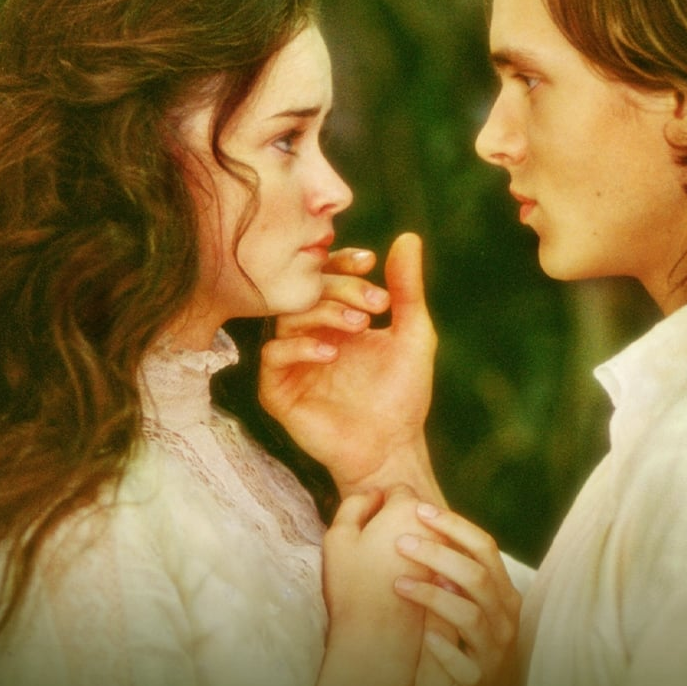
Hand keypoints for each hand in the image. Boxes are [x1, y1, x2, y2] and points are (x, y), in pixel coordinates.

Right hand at [258, 233, 437, 491]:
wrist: (392, 447)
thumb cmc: (404, 395)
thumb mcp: (413, 334)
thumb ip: (408, 289)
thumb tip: (407, 237)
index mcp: (335, 318)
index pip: (324, 277)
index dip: (341, 263)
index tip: (369, 262)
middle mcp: (308, 335)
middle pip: (305, 293)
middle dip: (339, 289)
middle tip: (374, 302)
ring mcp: (290, 363)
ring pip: (286, 319)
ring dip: (322, 314)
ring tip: (358, 327)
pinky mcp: (277, 391)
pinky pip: (273, 357)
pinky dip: (299, 347)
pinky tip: (330, 353)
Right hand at [321, 485, 437, 683]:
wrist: (379, 638)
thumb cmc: (352, 586)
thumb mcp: (338, 536)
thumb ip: (355, 505)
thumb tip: (376, 494)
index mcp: (408, 509)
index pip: (398, 489)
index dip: (381, 501)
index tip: (369, 518)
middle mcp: (437, 528)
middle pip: (422, 512)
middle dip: (405, 520)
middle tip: (379, 541)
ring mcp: (451, 555)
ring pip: (436, 537)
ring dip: (421, 544)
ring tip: (392, 566)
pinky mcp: (456, 580)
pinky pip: (443, 562)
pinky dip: (431, 567)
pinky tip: (408, 585)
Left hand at [391, 503, 521, 685]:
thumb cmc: (466, 642)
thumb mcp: (469, 602)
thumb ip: (453, 571)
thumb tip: (416, 525)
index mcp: (502, 591)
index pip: (486, 547)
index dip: (454, 526)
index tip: (419, 508)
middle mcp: (504, 617)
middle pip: (477, 576)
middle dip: (438, 554)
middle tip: (399, 541)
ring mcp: (495, 650)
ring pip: (470, 616)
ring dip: (434, 597)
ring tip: (398, 584)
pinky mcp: (481, 682)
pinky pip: (465, 666)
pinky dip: (444, 650)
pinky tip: (422, 639)